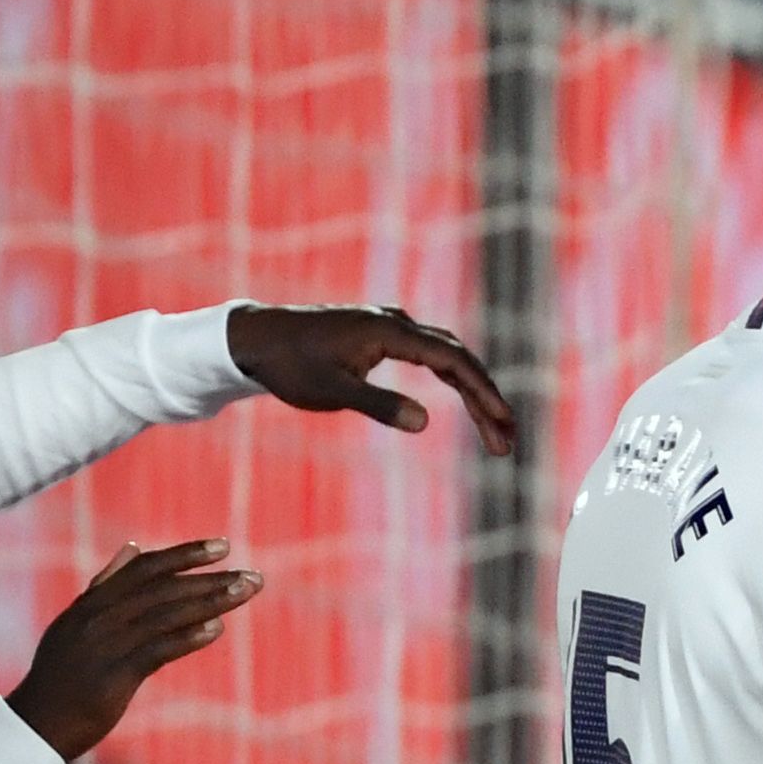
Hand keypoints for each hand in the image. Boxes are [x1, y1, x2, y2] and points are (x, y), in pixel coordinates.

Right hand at [7, 540, 262, 760]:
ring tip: (245, 592)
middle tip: (253, 576)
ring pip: (166, 615)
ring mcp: (105, 645)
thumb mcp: (76, 621)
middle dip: (210, 579)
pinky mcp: (113, 676)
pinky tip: (215, 628)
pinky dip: (186, 636)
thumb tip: (133, 547)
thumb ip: (106, 585)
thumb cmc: (61, 675)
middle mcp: (99, 618)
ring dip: (209, 602)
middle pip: (163, 589)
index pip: (145, 568)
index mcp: (92, 603)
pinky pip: (156, 650)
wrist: (35, 723)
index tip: (222, 546)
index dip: (184, 554)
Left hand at [228, 303, 516, 454]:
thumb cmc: (290, 366)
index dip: (482, 393)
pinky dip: (452, 379)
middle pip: (458, 359)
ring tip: (492, 430)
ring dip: (472, 392)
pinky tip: (462, 402)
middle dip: (486, 400)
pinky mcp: (382, 335)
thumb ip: (379, 406)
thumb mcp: (332, 392)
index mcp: (390, 331)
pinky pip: (431, 355)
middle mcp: (396, 322)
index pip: (452, 361)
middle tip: (507, 441)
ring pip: (447, 357)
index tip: (503, 422)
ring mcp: (390, 326)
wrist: (256, 339)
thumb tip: (425, 422)